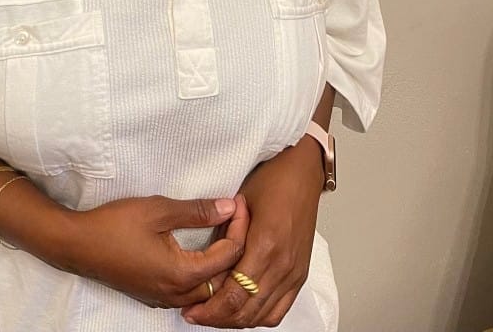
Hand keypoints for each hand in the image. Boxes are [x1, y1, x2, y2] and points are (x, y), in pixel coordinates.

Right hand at [65, 195, 244, 307]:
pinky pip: (191, 292)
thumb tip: (229, 206)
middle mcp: (177, 294)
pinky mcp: (154, 296)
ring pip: (208, 290)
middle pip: (224, 280)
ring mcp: (165, 299)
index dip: (239, 227)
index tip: (239, 202)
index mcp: (182, 273)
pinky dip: (205, 275)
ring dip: (222, 266)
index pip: (229, 256)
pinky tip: (203, 253)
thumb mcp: (158, 210)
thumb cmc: (116, 224)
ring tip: (225, 234)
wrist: (78, 244)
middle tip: (238, 219)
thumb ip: (197, 211)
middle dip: (237, 250)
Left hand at [180, 138, 324, 327]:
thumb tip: (203, 258)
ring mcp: (294, 272)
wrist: (302, 173)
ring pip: (262, 315)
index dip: (210, 307)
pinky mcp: (300, 274)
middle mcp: (282, 265)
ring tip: (214, 315)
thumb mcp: (239, 203)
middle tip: (195, 315)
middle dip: (218, 318)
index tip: (190, 309)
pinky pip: (280, 309)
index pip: (234, 293)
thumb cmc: (272, 181)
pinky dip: (259, 316)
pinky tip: (242, 311)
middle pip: (246, 310)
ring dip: (236, 320)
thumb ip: (223, 234)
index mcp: (265, 246)